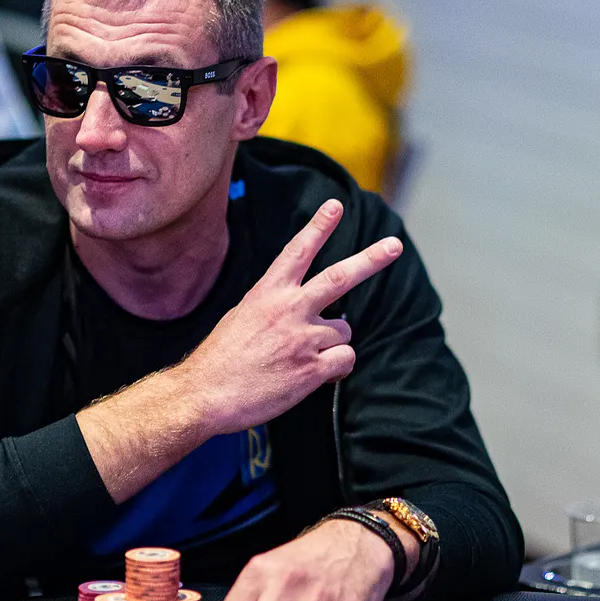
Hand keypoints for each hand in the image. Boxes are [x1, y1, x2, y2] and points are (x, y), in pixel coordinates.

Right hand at [181, 198, 400, 434]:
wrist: (204, 394)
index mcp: (268, 292)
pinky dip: (336, 369)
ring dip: (331, 344)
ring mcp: (303, 338)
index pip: (298, 251)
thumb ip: (276, 306)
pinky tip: (315, 376)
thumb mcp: (243, 316)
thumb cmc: (221, 359)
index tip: (335, 205)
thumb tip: (305, 308)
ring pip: (343, 331)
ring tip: (301, 360)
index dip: (318, 226)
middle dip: (371, 259)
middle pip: (340, 277)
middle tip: (394, 245)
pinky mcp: (312, 368)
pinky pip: (345, 360)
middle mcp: (289, 309)